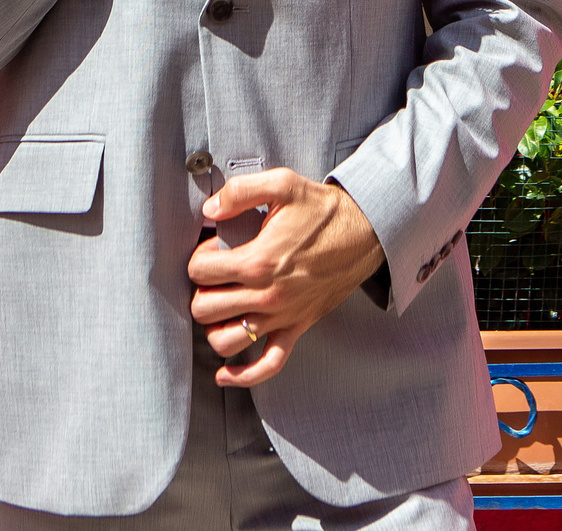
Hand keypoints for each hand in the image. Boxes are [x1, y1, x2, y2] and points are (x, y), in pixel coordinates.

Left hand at [187, 170, 386, 387]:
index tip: (210, 250)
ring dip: (214, 327)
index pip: (200, 271)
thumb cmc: (323, 211)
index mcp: (259, 260)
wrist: (363, 232)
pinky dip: (242, 376)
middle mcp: (267, 295)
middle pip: (205, 309)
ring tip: (220, 307)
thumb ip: (240, 191)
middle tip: (213, 277)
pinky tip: (226, 373)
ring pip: (226, 342)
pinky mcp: (296, 328)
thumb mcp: (282, 185)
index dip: (198, 258)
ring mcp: (282, 317)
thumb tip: (210, 209)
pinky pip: (267, 365)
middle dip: (201, 291)